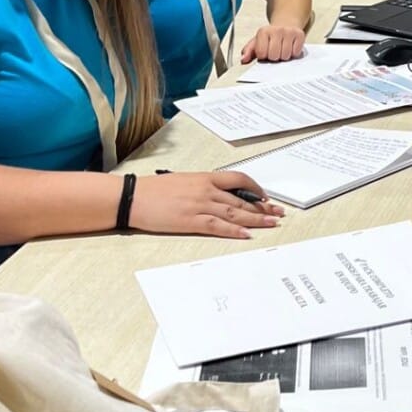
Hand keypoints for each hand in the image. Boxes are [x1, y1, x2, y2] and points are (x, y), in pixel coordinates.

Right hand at [128, 170, 283, 240]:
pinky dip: (234, 230)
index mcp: (204, 177)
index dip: (255, 188)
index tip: (264, 197)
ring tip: (272, 223)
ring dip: (256, 219)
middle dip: (263, 207)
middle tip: (278, 212)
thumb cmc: (154, 190)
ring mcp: (200, 205)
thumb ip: (202, 186)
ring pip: (235, 212)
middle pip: (241, 198)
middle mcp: (206, 189)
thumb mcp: (182, 181)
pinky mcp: (191, 221)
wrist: (133, 197)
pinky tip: (247, 234)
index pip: (238, 179)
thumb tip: (217, 194)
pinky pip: (218, 226)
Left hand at [241, 23, 306, 63]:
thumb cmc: (271, 36)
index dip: (263, 56)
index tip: (264, 52)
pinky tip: (290, 47)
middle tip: (274, 51)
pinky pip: (296, 53)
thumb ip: (248, 51)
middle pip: (274, 56)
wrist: (286, 23)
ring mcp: (289, 32)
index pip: (262, 53)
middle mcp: (276, 30)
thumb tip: (243, 59)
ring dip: (284, 56)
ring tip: (282, 49)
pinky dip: (293, 54)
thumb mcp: (257, 42)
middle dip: (274, 57)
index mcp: (263, 31)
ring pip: (285, 56)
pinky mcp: (300, 35)